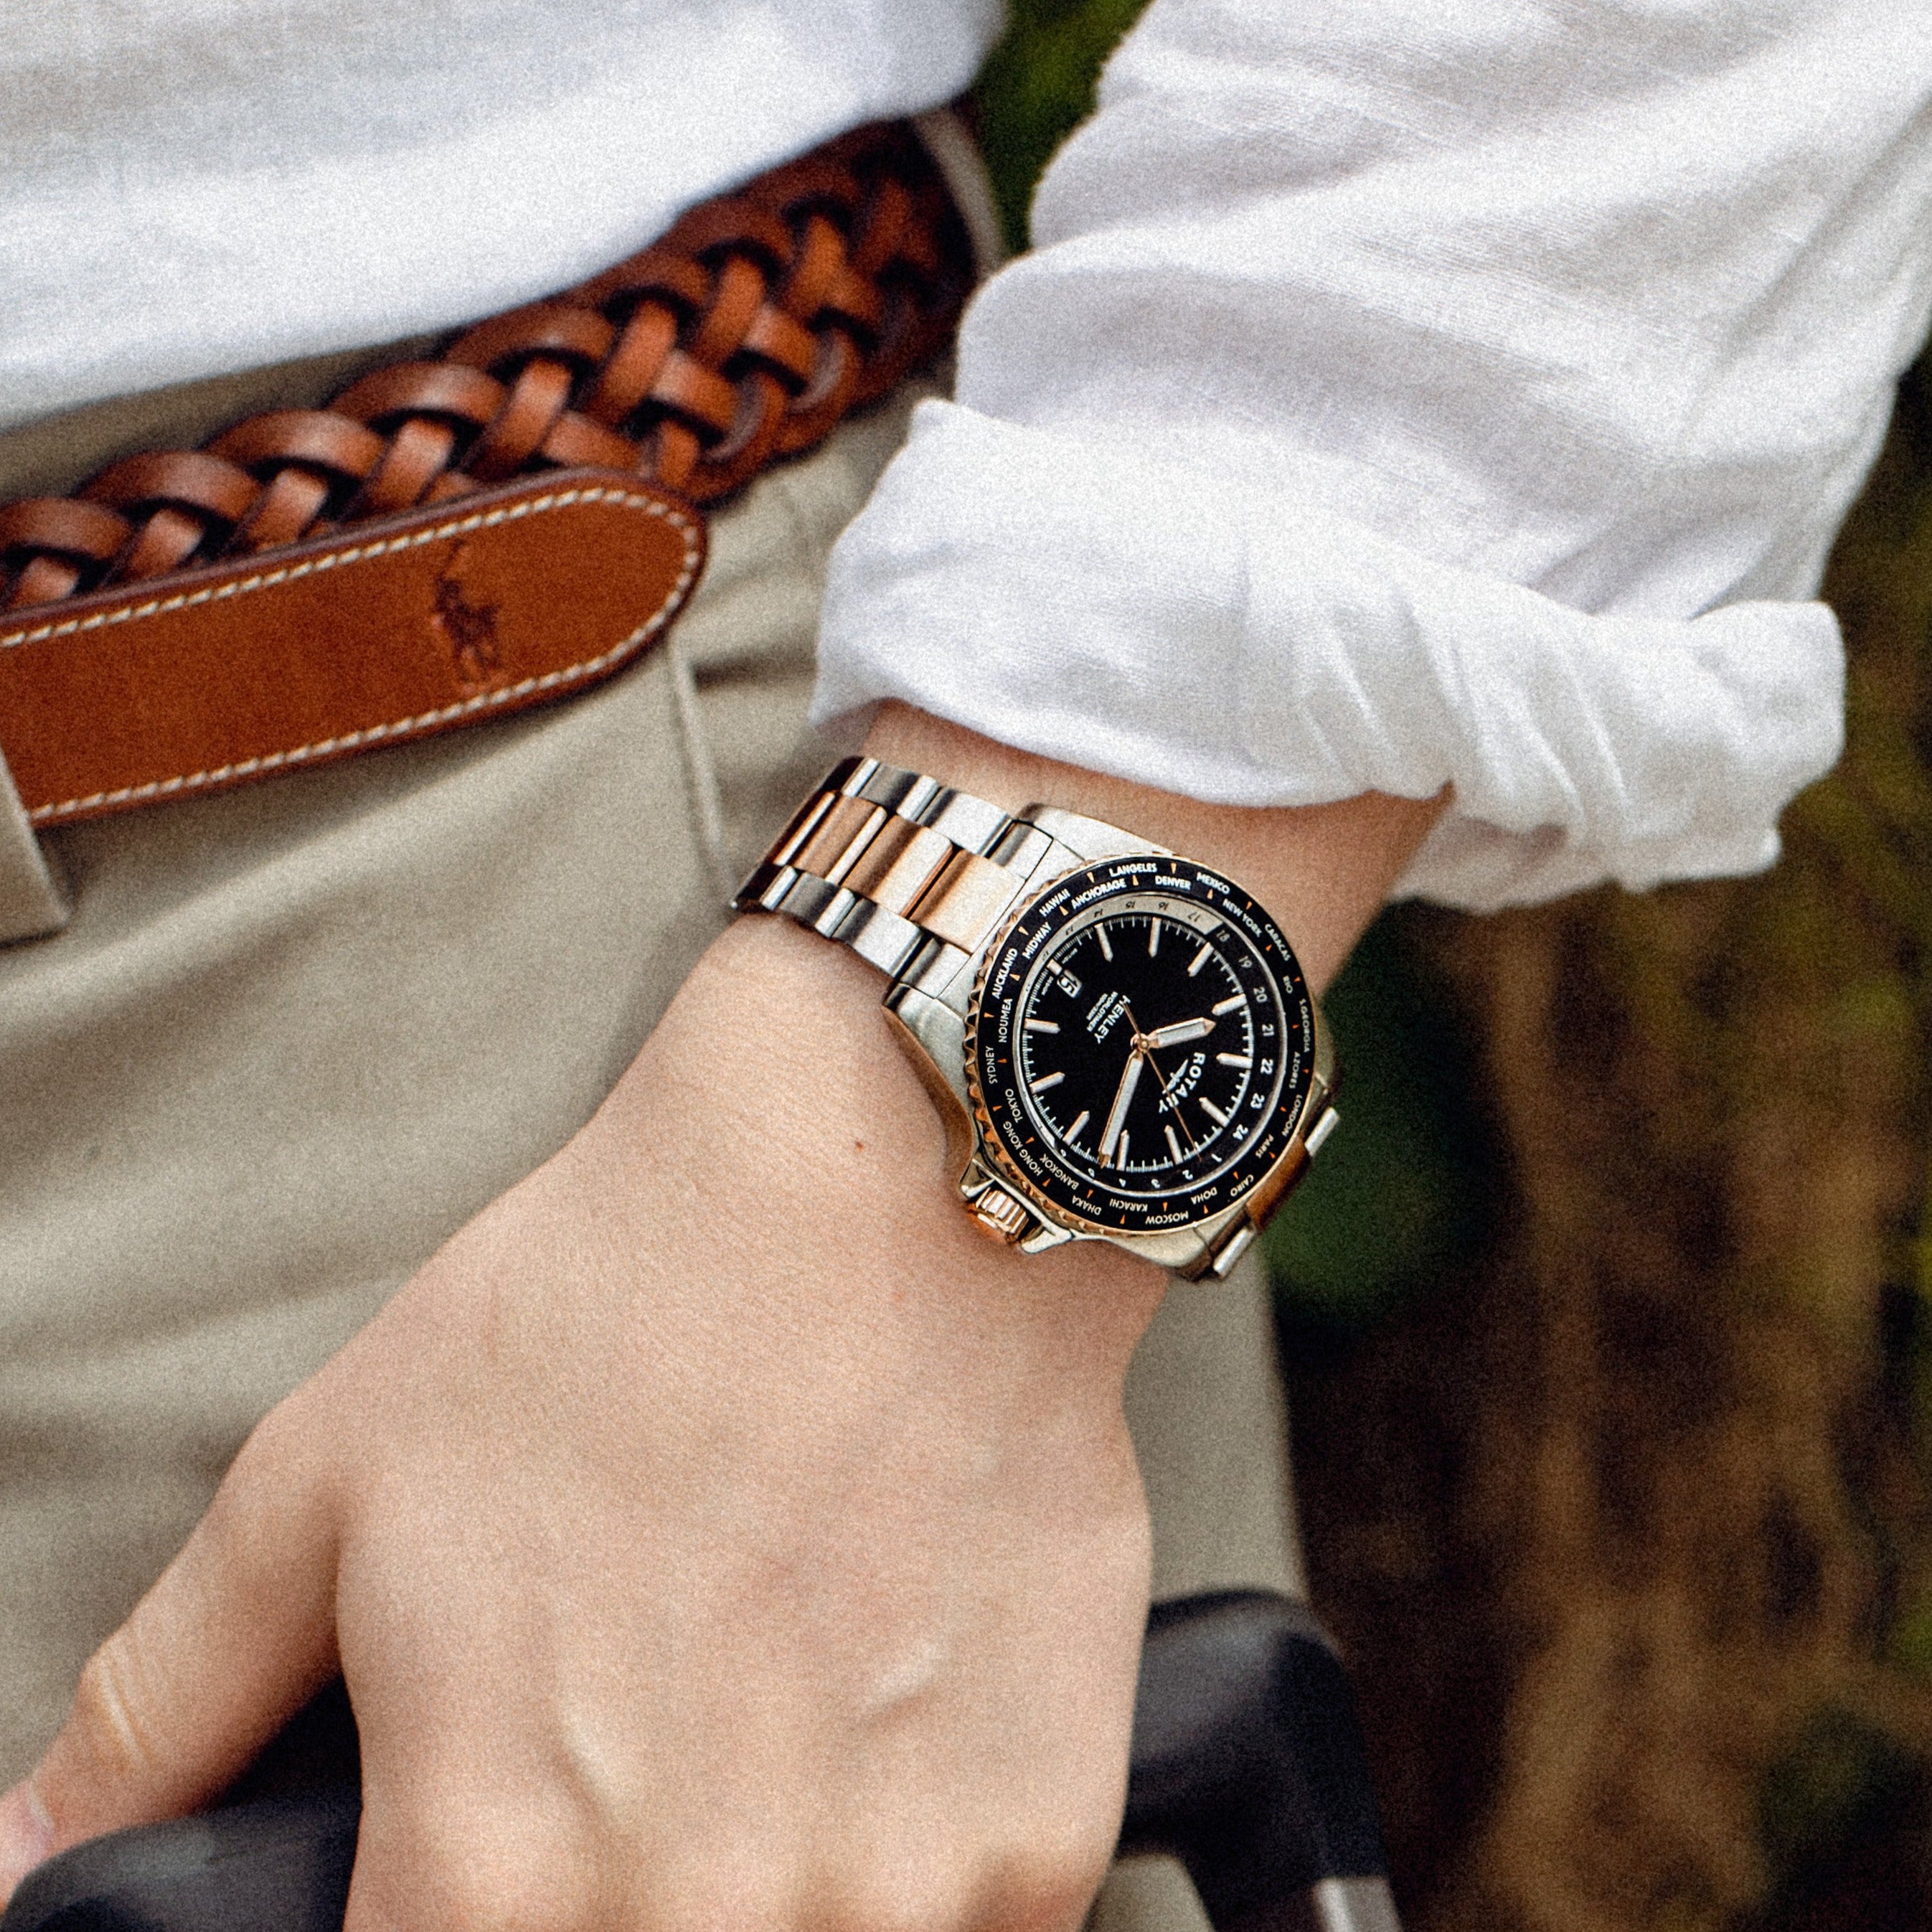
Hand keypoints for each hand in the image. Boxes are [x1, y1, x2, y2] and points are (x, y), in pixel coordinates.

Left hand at [0, 705, 1442, 1926]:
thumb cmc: (616, 1306)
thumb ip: (169, 1705)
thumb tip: (30, 1857)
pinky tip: (885, 1714)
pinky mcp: (1037, 1834)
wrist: (881, 1185)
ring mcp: (892, 1894)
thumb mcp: (335, 1477)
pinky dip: (909, 1862)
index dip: (448, 1919)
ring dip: (767, 1887)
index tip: (489, 1849)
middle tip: (642, 1755)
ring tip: (769, 1719)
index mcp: (491, 1865)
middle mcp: (694, 1917)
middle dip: (612, 1894)